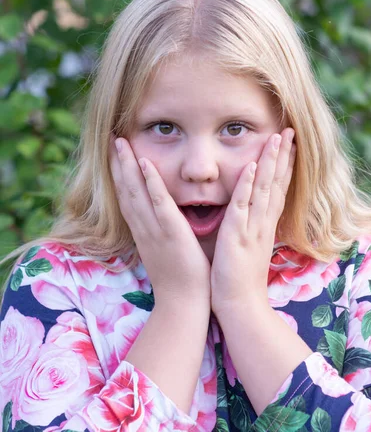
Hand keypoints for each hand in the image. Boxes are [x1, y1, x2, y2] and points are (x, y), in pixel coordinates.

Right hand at [109, 138, 210, 306]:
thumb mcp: (165, 250)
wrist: (183, 304)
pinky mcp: (171, 231)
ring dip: (126, 166)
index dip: (119, 175)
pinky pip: (159, 202)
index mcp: (143, 232)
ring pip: (136, 192)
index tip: (114, 155)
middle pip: (125, 190)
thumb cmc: (179, 279)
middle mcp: (143, 228)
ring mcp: (154, 229)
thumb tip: (164, 217)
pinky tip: (145, 164)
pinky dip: (151, 182)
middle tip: (111, 140)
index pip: (126, 198)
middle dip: (117, 164)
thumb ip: (162, 232)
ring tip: (120, 142)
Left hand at [210, 128, 295, 314]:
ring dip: (271, 162)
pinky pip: (243, 206)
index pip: (278, 188)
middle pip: (277, 182)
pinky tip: (253, 167)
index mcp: (265, 224)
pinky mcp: (237, 235)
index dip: (285, 165)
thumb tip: (249, 211)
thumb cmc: (240, 277)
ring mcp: (252, 227)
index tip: (290, 144)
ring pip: (264, 189)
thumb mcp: (250, 245)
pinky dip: (248, 185)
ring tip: (277, 138)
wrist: (241, 305)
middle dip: (283, 155)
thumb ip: (251, 225)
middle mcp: (263, 222)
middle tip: (290, 130)